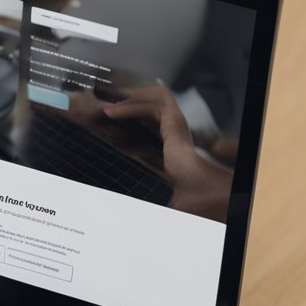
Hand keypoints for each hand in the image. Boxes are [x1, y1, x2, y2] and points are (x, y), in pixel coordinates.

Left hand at [102, 86, 233, 222]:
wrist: (200, 193)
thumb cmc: (187, 196)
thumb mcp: (155, 192)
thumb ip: (141, 197)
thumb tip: (120, 208)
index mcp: (171, 144)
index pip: (147, 123)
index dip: (127, 119)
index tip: (106, 124)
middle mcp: (174, 130)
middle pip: (150, 104)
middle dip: (127, 101)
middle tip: (105, 106)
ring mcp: (176, 123)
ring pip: (152, 98)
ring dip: (128, 98)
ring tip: (107, 105)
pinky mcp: (175, 120)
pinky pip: (151, 105)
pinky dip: (130, 105)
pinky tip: (113, 112)